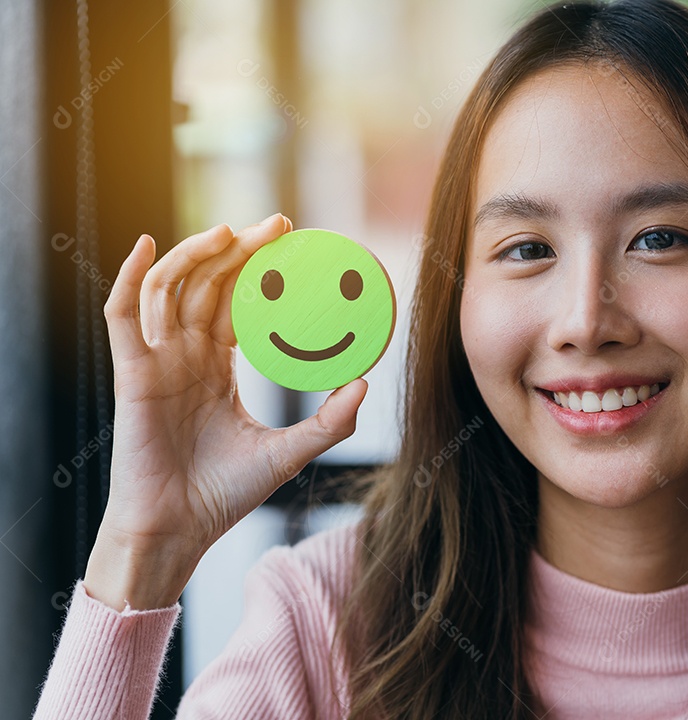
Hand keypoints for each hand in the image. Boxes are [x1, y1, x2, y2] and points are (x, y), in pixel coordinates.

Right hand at [98, 214, 367, 558]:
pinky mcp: (132, 373)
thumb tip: (365, 385)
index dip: (259, 271)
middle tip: (279, 226)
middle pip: (207, 285)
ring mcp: (156, 361)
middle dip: (238, 250)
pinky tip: (146, 246)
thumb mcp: (289, 453)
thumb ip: (328, 422)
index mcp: (215, 367)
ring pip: (169, 289)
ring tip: (230, 231)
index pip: (236, 303)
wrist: (179, 530)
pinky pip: (123, 316)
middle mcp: (184, 356)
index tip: (294, 245)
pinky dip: (131, 277)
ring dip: (195, 254)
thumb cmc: (225, 494)